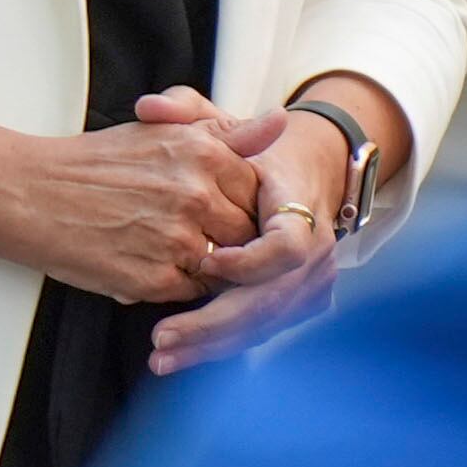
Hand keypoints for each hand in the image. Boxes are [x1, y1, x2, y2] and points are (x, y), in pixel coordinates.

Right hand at [1, 95, 264, 303]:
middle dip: (225, 237)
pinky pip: (192, 294)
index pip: (256, 192)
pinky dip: (175, 284)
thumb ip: (230, 132)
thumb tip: (281, 121)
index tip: (212, 204)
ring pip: (223, 267)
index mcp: (202, 151)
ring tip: (163, 244)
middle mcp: (195, 193)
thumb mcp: (164, 131)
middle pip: (246, 232)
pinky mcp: (155, 279)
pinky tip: (146, 260)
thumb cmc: (94, 163)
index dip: (236, 203)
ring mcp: (177, 239)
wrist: (30, 193)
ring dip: (204, 264)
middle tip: (184, 228)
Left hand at [141, 87, 347, 372]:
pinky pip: (262, 331)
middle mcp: (316, 253)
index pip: (286, 247)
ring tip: (163, 357)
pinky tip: (183, 358)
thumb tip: (149, 108)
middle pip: (272, 302)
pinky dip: (222, 346)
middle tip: (163, 337)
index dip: (249, 263)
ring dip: (213, 345)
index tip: (206, 265)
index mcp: (300, 207)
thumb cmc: (256, 151)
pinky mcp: (300, 306)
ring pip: (264, 325)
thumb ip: (186, 110)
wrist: (305, 174)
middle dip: (216, 324)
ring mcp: (313, 284)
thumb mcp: (223, 122)